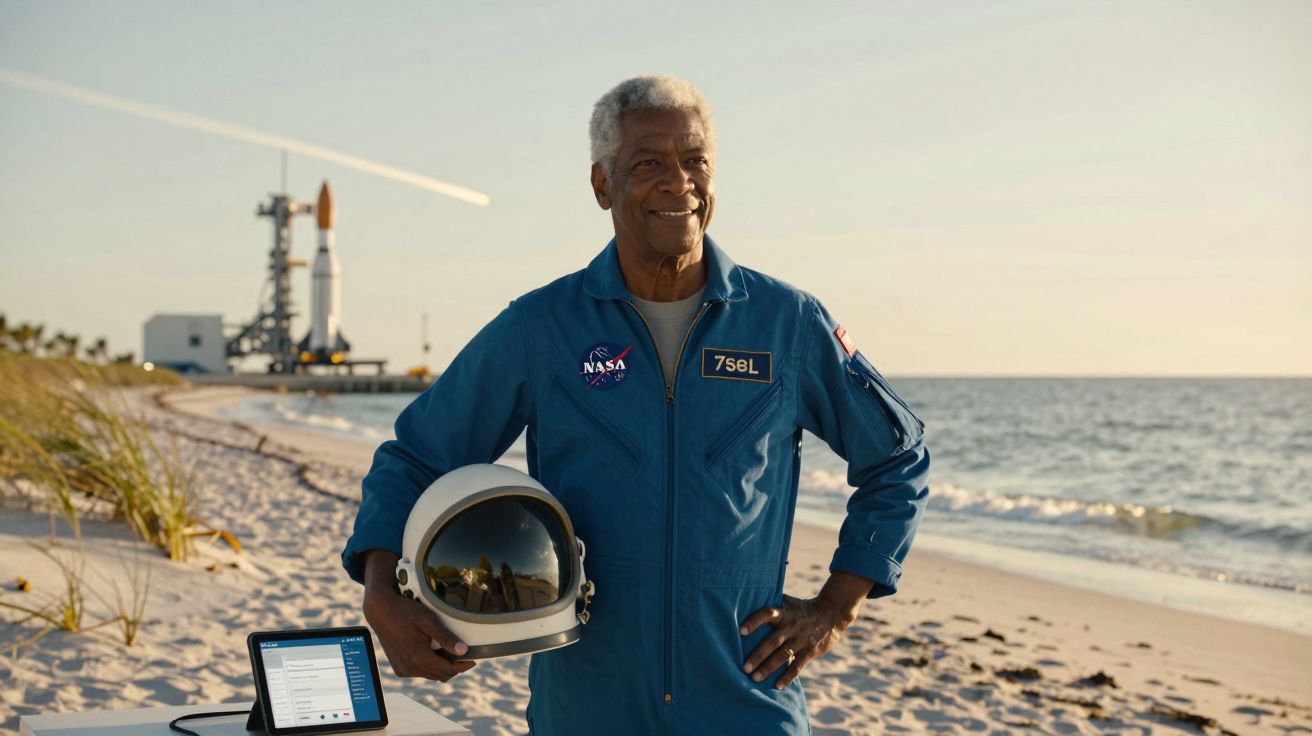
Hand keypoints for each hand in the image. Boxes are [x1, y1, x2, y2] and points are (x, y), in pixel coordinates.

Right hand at [361, 549, 476, 681]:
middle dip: (454, 667)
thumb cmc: (405, 612)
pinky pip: (419, 672)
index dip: (462, 666)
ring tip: (449, 652)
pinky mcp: (398, 667)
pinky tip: (433, 653)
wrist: (380, 611)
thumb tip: (463, 650)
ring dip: (441, 667)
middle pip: (440, 675)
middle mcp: (409, 668)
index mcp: (418, 658)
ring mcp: (402, 669)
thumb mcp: (428, 621)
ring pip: (430, 675)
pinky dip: (429, 666)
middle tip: (463, 655)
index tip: (472, 659)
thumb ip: (446, 637)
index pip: (447, 670)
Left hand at [739, 572, 870, 688]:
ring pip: (783, 655)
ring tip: (755, 678)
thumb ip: (771, 603)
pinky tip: (777, 686)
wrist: (831, 614)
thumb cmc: (801, 609)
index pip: (767, 614)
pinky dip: (787, 677)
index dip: (754, 622)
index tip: (741, 631)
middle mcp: (792, 626)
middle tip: (745, 667)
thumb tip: (745, 597)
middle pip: (773, 641)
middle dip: (758, 655)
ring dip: (768, 668)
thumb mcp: (788, 602)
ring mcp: (801, 639)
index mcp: (784, 612)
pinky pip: (798, 666)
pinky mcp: (810, 651)